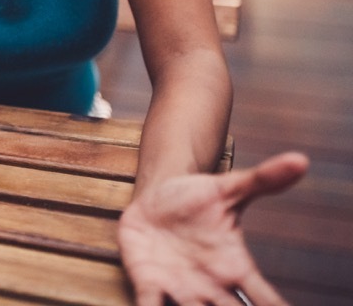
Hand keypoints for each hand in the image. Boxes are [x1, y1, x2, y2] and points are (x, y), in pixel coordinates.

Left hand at [118, 152, 308, 305]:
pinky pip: (150, 303)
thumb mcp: (228, 188)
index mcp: (235, 266)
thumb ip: (263, 179)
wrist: (154, 198)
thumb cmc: (196, 198)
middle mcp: (211, 285)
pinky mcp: (149, 281)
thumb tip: (300, 160)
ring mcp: (180, 288)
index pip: (264, 298)